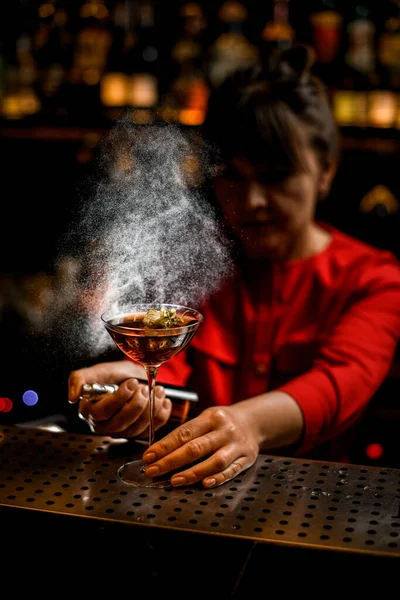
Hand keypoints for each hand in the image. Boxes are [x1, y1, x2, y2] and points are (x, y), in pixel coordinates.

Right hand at [68, 361, 171, 437]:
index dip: (119, 399)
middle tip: (145, 388)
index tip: (132, 383)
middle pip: (121, 423)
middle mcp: (104, 426)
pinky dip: (161, 415)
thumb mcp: (96, 372)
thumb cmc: (112, 375)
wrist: (130, 378)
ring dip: (151, 409)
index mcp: (90, 412)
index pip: (103, 412)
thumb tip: (72, 396)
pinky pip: (151, 430)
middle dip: (137, 405)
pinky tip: (164, 401)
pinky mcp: (138, 433)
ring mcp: (122, 432)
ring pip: (137, 428)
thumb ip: (79, 379)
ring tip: (157, 390)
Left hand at [142, 405, 259, 488]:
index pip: (184, 433)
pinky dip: (218, 478)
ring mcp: (237, 445)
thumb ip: (188, 433)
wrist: (253, 422)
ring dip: (193, 473)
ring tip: (174, 481)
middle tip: (153, 471)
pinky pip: (232, 471)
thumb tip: (159, 453)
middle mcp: (225, 430)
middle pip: (196, 448)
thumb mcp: (206, 418)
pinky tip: (204, 484)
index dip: (165, 446)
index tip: (148, 457)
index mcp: (211, 417)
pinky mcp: (247, 459)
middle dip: (171, 461)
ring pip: (214, 461)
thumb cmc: (221, 423)